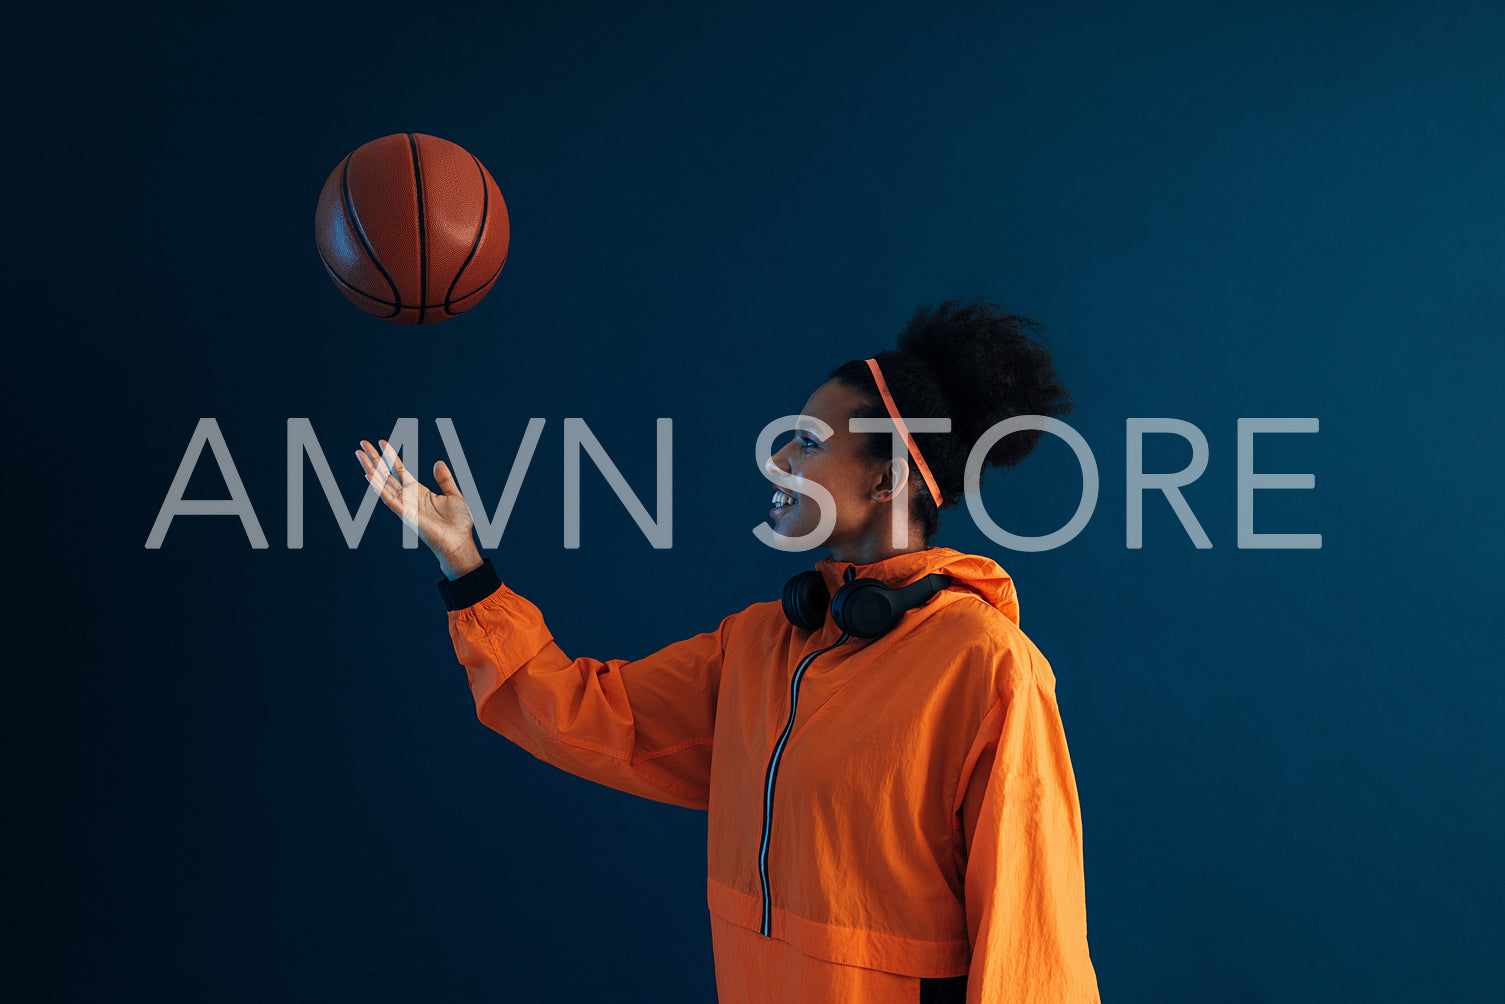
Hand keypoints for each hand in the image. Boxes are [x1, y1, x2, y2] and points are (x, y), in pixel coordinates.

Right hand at [355, 439, 482, 578]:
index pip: (400, 470)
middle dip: (374, 459)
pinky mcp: (406, 515)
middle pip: (386, 474)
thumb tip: (438, 462)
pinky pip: (389, 500)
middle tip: (362, 443)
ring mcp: (405, 506)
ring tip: (359, 454)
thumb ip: (445, 479)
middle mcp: (408, 498)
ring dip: (370, 469)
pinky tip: (369, 476)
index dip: (390, 456)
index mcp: (418, 492)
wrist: (460, 542)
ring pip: (383, 484)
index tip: (381, 442)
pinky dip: (378, 488)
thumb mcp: (454, 495)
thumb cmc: (458, 524)